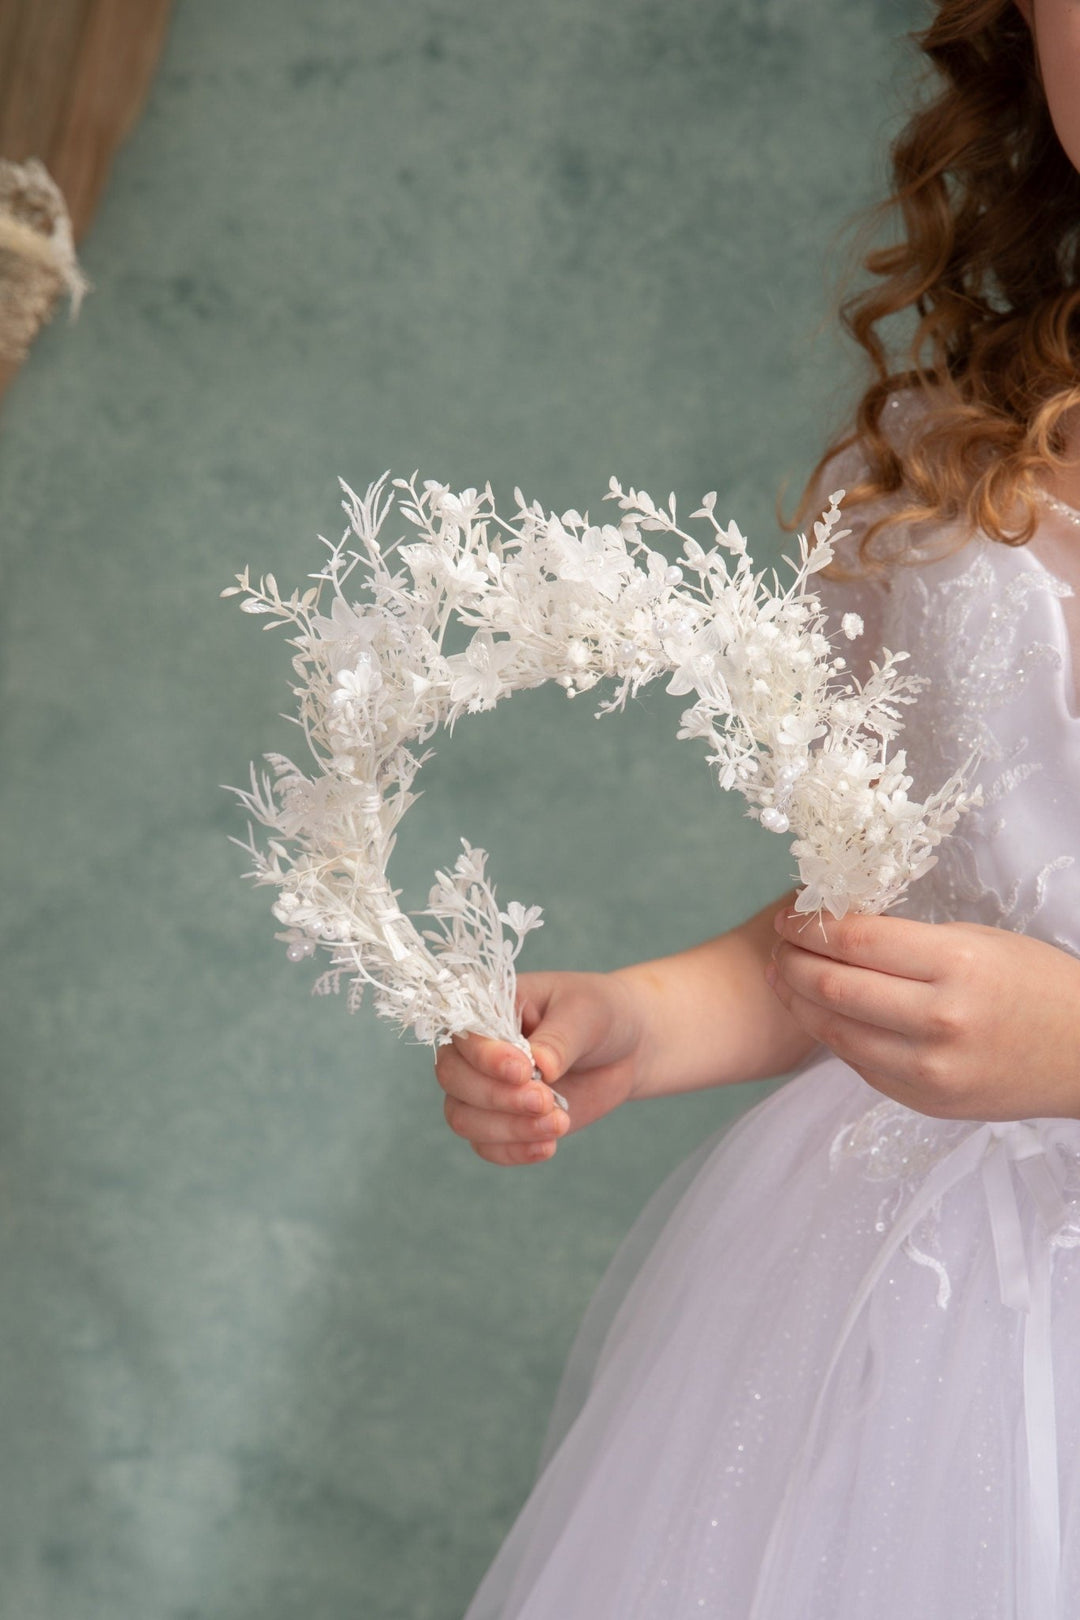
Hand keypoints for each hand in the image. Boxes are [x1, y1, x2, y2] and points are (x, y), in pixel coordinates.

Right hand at [434, 969, 643, 1165]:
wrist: (627, 1048)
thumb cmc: (600, 1014)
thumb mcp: (586, 1013)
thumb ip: (559, 1038)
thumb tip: (539, 1066)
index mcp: (490, 1008)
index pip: (465, 1036)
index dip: (487, 1058)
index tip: (524, 1070)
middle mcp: (478, 1050)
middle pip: (454, 1079)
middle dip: (498, 1097)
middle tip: (545, 1100)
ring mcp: (487, 1088)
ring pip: (464, 1118)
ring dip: (508, 1129)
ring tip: (558, 1123)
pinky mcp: (505, 1121)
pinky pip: (488, 1146)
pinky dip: (514, 1151)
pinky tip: (548, 1145)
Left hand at [768, 908, 1079, 1120]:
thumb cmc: (1038, 986)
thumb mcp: (980, 942)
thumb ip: (910, 941)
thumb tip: (840, 930)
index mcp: (956, 964)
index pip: (857, 940)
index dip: (811, 925)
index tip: (790, 915)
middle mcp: (939, 1020)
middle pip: (835, 986)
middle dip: (793, 960)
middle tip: (779, 944)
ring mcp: (930, 1069)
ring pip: (837, 1031)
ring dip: (799, 1002)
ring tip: (783, 978)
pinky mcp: (926, 1102)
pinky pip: (861, 1065)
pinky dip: (834, 1035)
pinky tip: (821, 1015)